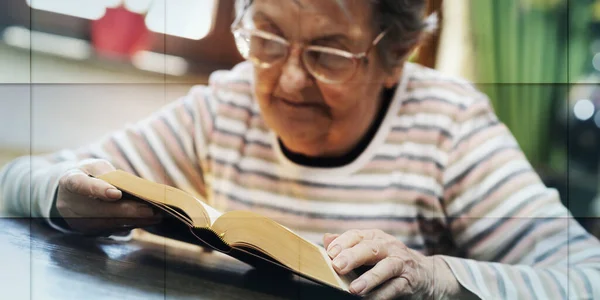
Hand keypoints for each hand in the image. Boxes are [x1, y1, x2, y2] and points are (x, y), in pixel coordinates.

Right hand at [56, 159, 160, 234]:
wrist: (67, 195)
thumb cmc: (86, 175)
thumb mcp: (93, 166)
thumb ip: (108, 172)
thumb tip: (128, 186)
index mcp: (70, 182)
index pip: (81, 185)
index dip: (98, 190)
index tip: (115, 193)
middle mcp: (71, 205)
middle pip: (100, 211)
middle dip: (127, 211)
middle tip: (149, 209)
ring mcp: (79, 222)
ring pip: (109, 224)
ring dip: (134, 221)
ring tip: (155, 216)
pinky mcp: (89, 231)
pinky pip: (112, 229)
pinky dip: (131, 225)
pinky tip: (148, 220)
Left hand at [323, 229, 459, 299]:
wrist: (425, 274)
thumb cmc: (388, 260)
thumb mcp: (369, 249)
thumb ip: (348, 245)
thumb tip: (326, 238)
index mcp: (375, 237)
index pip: (357, 235)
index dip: (343, 242)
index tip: (330, 252)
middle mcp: (389, 247)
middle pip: (371, 249)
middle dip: (353, 257)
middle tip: (338, 266)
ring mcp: (400, 263)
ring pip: (386, 268)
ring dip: (369, 278)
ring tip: (353, 289)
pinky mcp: (409, 281)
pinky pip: (395, 288)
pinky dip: (381, 295)